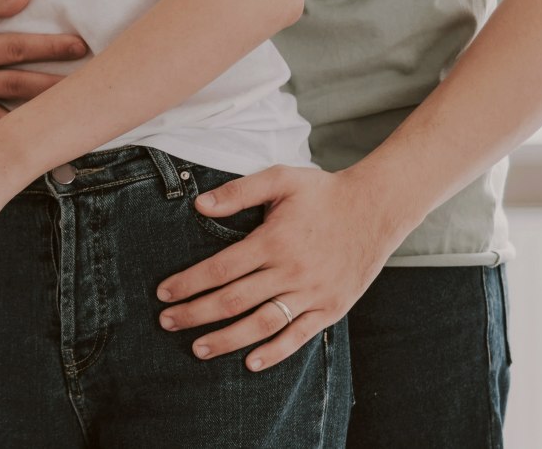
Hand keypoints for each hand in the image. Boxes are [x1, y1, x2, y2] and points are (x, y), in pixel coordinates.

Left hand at [155, 166, 415, 370]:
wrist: (377, 207)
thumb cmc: (323, 192)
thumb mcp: (281, 178)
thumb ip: (239, 191)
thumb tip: (199, 205)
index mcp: (274, 240)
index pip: (220, 269)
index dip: (189, 283)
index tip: (163, 294)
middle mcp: (292, 270)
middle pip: (234, 300)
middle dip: (196, 314)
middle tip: (166, 323)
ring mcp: (313, 293)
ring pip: (262, 324)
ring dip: (227, 340)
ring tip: (197, 349)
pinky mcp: (331, 307)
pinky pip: (298, 336)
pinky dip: (274, 353)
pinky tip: (249, 363)